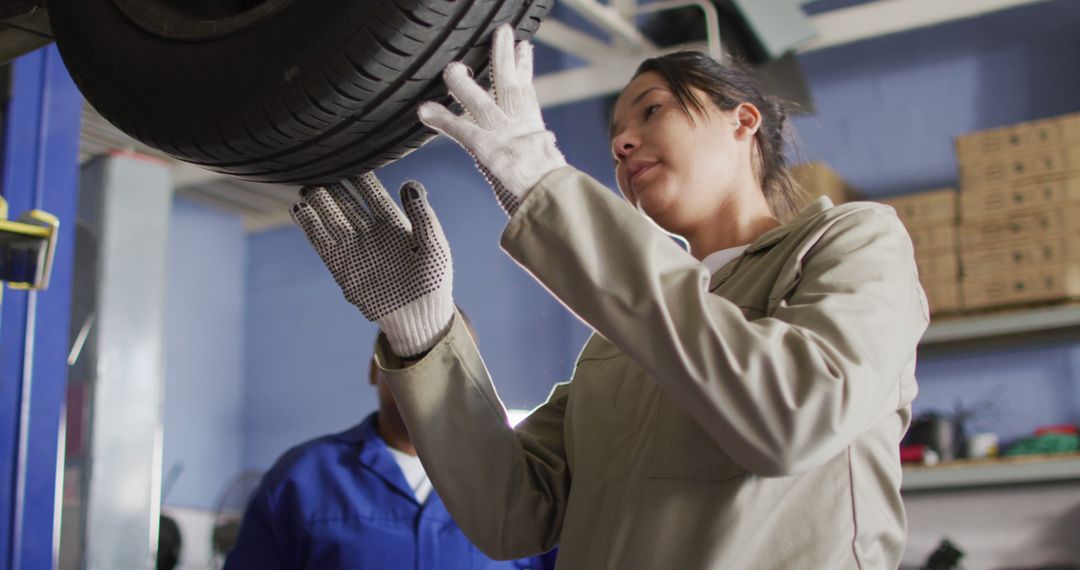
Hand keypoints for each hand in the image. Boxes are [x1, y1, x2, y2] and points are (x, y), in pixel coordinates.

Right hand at [291, 173, 453, 357]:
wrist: (419, 316)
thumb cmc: (433, 281)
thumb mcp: (435, 246)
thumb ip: (423, 216)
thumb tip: (410, 184)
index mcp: (395, 224)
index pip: (372, 193)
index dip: (361, 178)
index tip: (350, 158)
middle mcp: (371, 233)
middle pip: (347, 202)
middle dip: (333, 185)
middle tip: (319, 167)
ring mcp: (355, 249)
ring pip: (331, 218)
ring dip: (318, 202)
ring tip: (306, 185)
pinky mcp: (342, 267)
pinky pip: (322, 242)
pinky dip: (309, 226)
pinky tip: (298, 209)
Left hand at [418, 24, 566, 215]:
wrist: (558, 205)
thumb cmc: (558, 198)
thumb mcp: (555, 174)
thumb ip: (546, 164)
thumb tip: (550, 165)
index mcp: (537, 135)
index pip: (528, 96)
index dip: (524, 70)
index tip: (523, 48)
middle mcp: (521, 130)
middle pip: (511, 85)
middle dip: (504, 56)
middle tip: (502, 31)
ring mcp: (504, 137)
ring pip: (481, 102)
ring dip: (463, 84)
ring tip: (451, 68)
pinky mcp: (489, 150)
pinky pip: (461, 131)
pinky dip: (443, 120)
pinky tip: (426, 111)